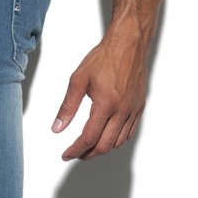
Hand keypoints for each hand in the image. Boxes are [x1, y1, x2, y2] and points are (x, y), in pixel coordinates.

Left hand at [52, 25, 148, 160]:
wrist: (129, 43)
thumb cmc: (104, 58)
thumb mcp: (78, 80)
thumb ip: (67, 107)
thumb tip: (57, 128)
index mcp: (106, 104)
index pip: (89, 138)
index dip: (76, 150)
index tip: (67, 154)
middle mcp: (122, 110)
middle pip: (104, 145)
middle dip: (88, 154)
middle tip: (76, 153)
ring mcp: (133, 110)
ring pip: (118, 142)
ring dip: (102, 149)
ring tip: (88, 147)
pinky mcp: (139, 107)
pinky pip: (128, 132)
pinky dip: (116, 140)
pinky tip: (105, 137)